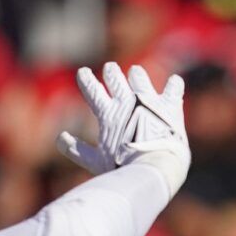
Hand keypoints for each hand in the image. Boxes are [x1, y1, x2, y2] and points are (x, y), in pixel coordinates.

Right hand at [61, 62, 190, 196]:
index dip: (87, 80)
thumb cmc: (124, 167)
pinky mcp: (169, 106)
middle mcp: (127, 101)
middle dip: (111, 72)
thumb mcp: (96, 162)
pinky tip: (175, 82)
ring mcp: (149, 100)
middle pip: (115, 78)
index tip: (83, 72)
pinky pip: (173, 89)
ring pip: (140, 78)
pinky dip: (174, 85)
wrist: (154, 166)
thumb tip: (59, 138)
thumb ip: (77, 150)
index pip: (93, 90)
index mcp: (108, 113)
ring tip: (135, 72)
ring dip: (137, 75)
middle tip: (110, 68)